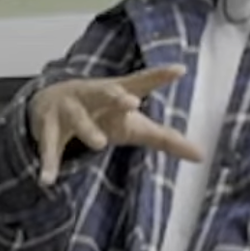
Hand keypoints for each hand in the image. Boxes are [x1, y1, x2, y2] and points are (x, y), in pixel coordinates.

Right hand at [30, 65, 202, 185]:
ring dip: (88, 130)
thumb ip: (166, 139)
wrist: (50, 102)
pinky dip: (48, 163)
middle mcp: (93, 95)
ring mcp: (69, 109)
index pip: (141, 82)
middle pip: (106, 91)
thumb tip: (202, 155)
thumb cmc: (103, 113)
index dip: (159, 76)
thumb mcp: (134, 125)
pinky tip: (47, 180)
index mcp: (117, 93)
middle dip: (116, 95)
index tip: (179, 70)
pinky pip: (49, 146)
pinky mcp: (48, 128)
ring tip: (100, 144)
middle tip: (132, 102)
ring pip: (78, 118)